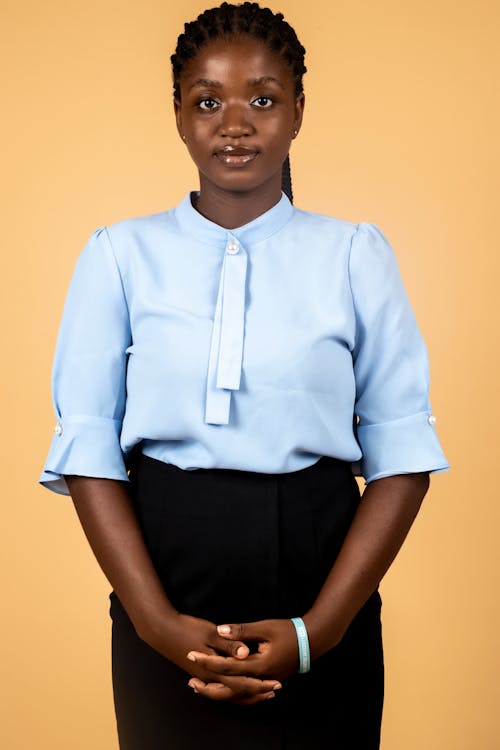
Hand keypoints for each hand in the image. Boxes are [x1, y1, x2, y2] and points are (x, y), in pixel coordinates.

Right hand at [146, 612, 281, 704]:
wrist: (163, 631)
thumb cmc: (187, 628)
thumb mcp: (210, 632)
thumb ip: (229, 644)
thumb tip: (247, 653)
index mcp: (214, 669)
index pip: (242, 683)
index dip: (260, 684)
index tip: (275, 684)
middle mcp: (210, 678)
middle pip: (237, 692)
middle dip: (257, 692)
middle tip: (274, 690)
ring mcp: (204, 677)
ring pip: (228, 693)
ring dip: (246, 693)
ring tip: (261, 691)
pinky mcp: (200, 673)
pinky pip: (220, 687)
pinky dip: (233, 690)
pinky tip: (238, 685)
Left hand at [186, 618, 299, 699]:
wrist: (312, 640)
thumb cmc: (289, 631)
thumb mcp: (265, 628)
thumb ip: (242, 631)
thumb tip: (220, 629)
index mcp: (258, 666)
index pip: (227, 666)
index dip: (207, 660)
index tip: (191, 653)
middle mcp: (261, 678)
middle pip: (230, 689)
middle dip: (208, 684)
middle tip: (190, 679)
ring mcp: (265, 681)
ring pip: (237, 693)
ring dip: (219, 690)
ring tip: (201, 685)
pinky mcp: (267, 680)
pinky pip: (246, 691)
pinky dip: (232, 690)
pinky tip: (224, 684)